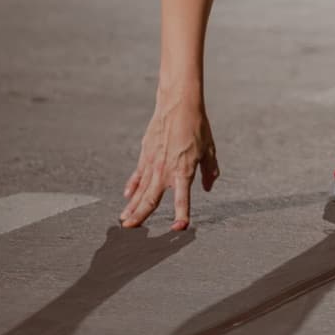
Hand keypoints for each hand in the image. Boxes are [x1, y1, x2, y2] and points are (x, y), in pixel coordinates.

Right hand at [121, 101, 218, 231]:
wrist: (178, 104)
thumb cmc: (197, 126)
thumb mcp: (209, 149)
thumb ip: (209, 171)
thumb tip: (208, 188)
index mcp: (184, 171)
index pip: (182, 199)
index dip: (181, 215)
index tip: (179, 228)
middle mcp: (165, 170)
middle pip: (150, 200)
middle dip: (140, 217)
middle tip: (130, 230)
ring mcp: (153, 163)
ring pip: (140, 190)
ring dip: (132, 206)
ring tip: (124, 220)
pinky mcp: (145, 154)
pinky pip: (137, 175)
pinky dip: (132, 186)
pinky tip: (127, 196)